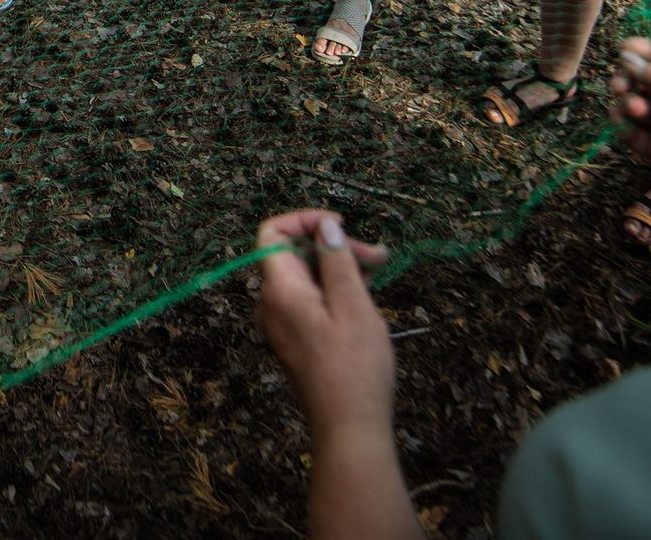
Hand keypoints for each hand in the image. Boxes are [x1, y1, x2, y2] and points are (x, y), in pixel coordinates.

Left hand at [253, 209, 392, 442]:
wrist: (350, 428)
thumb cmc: (354, 370)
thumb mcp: (353, 305)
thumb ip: (337, 260)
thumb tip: (325, 227)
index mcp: (279, 291)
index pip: (272, 233)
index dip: (304, 220)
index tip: (340, 225)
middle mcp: (271, 305)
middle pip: (294, 254)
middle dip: (334, 246)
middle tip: (377, 256)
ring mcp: (281, 324)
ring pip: (306, 277)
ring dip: (339, 268)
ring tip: (379, 272)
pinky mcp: (295, 339)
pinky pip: (309, 300)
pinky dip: (334, 290)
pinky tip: (364, 297)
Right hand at [607, 36, 650, 200]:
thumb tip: (626, 58)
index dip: (643, 51)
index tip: (624, 49)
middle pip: (642, 81)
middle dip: (628, 78)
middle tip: (620, 84)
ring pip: (634, 105)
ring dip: (627, 101)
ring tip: (634, 107)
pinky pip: (631, 132)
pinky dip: (622, 124)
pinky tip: (621, 120)